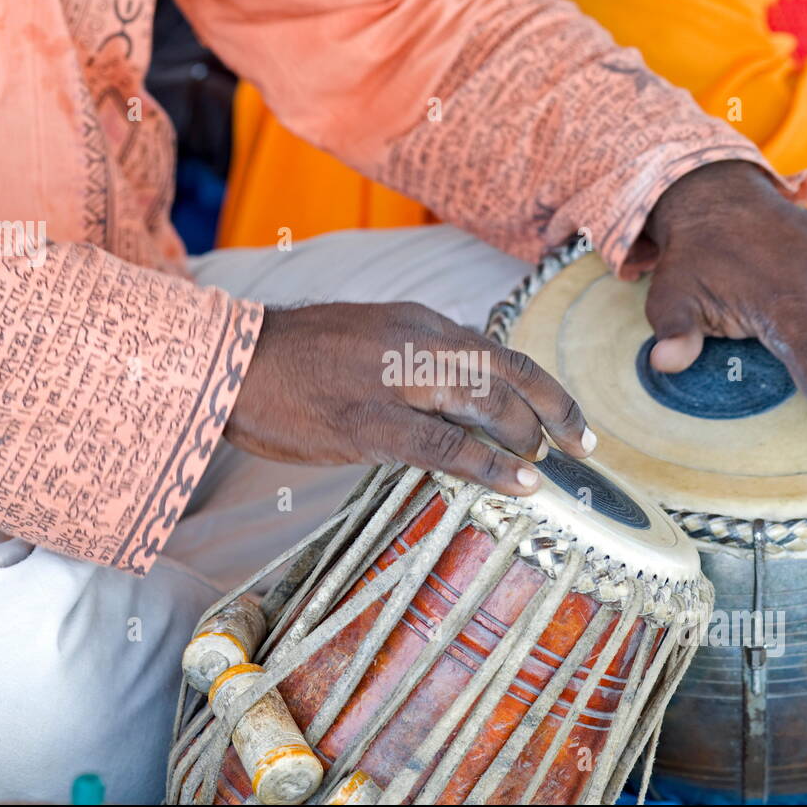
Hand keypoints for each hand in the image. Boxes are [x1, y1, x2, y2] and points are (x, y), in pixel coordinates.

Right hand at [225, 302, 593, 494]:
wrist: (233, 363)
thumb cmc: (299, 360)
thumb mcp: (371, 340)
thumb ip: (420, 362)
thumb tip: (469, 402)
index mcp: (419, 322)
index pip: (501, 351)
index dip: (546, 388)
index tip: (573, 421)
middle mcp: (415, 341)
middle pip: (506, 372)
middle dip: (550, 412)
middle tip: (572, 449)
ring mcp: (392, 379)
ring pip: (483, 402)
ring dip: (524, 437)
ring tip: (542, 466)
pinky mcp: (367, 421)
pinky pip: (443, 445)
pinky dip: (487, 466)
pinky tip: (517, 484)